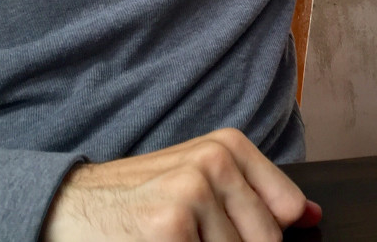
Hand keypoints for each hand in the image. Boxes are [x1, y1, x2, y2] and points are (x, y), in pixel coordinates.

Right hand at [41, 128, 321, 241]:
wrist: (65, 207)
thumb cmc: (135, 199)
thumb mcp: (199, 180)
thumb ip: (255, 194)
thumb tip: (311, 215)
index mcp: (228, 145)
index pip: (288, 209)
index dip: (271, 237)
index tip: (243, 236)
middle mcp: (215, 161)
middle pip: (267, 241)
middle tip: (192, 237)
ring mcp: (193, 193)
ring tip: (173, 240)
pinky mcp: (170, 229)